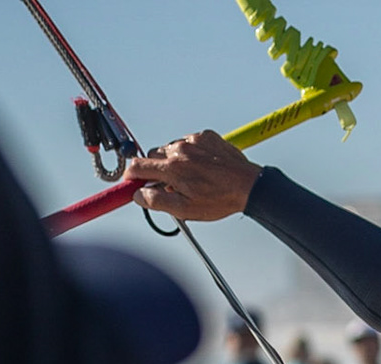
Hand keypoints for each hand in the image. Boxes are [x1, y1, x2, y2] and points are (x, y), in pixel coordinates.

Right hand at [125, 130, 262, 220]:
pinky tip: (201, 167)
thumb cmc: (221, 199)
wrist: (249, 186)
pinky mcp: (206, 136)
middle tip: (168, 186)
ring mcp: (194, 141)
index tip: (132, 183)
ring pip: (170, 149)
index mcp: (173, 168)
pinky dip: (190, 153)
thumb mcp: (185, 209)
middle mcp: (180, 150)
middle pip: (153, 156)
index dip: (131, 177)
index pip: (138, 167)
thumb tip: (138, 195)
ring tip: (190, 178)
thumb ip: (157, 202)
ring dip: (174, 162)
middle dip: (155, 171)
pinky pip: (188, 142)